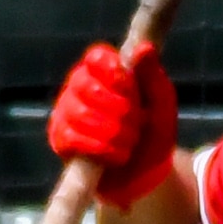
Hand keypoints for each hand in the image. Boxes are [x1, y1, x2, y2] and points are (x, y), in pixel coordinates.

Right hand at [47, 43, 181, 211]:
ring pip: (79, 113)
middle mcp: (80, 87)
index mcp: (106, 71)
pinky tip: (116, 155)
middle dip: (118, 108)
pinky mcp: (60, 139)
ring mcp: (66, 113)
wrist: (144, 175)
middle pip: (85, 85)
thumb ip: (153, 75)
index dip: (110, 70)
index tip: (128, 86)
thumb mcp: (162, 103)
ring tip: (129, 142)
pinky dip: (98, 148)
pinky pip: (70, 138)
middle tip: (137, 123)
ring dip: (112, 132)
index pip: (96, 57)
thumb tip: (143, 48)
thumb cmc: (153, 133)